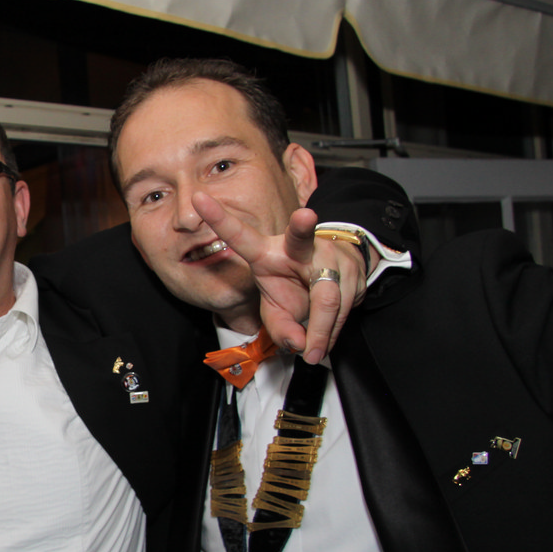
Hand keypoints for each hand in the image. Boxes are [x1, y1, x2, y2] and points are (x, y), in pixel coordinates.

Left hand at [192, 195, 365, 363]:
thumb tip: (298, 343)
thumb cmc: (295, 289)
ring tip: (313, 352)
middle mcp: (300, 247)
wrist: (337, 278)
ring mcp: (330, 254)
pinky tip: (326, 336)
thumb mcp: (278, 310)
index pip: (240, 236)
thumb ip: (280, 329)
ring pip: (327, 296)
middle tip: (304, 216)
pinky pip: (345, 308)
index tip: (198, 199)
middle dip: (302, 226)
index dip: (219, 218)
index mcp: (267, 251)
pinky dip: (334, 332)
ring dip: (321, 330)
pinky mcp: (354, 270)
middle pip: (301, 238)